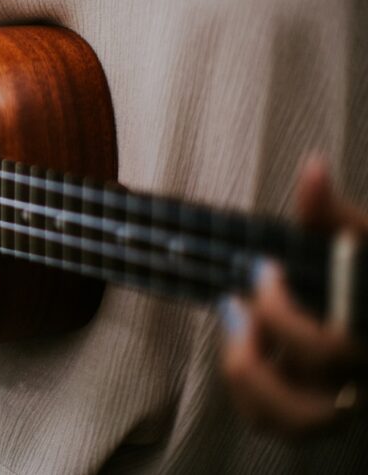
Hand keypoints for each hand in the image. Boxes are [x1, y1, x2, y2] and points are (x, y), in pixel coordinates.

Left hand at [220, 156, 366, 435]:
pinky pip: (273, 423)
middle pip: (309, 408)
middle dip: (257, 355)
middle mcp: (363, 383)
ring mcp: (344, 404)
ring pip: (290, 426)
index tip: (264, 270)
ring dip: (249, 380)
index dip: (283, 317)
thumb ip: (333, 213)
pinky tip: (244, 346)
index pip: (332, 351)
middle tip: (240, 307)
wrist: (364, 299)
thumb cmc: (362, 274)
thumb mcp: (358, 241)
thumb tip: (312, 168)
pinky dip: (247, 391)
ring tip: (238, 333)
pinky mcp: (318, 409)